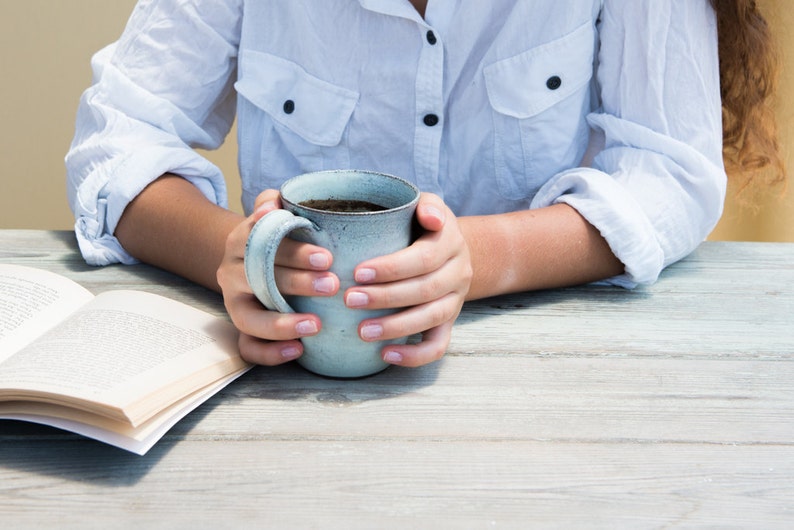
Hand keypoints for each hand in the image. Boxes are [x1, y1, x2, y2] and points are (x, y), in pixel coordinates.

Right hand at [216, 190, 338, 364]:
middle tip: (333, 285)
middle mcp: (231, 273)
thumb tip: (273, 205)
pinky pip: (247, 347)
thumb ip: (274, 202)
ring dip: (281, 324)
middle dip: (298, 283)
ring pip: (248, 318)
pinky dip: (271, 353)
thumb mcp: (273, 214)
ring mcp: (234, 303)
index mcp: (241, 241)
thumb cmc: (275, 239)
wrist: (248, 260)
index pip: (264, 244)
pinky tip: (299, 350)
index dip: (295, 252)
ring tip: (316, 325)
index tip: (328, 258)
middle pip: (259, 279)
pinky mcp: (241, 329)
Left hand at [344, 193, 472, 366]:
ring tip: (362, 331)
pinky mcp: (449, 323)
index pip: (423, 258)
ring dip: (396, 327)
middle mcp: (458, 272)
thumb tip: (430, 216)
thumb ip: (427, 205)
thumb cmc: (422, 225)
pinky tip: (385, 355)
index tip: (358, 272)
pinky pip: (439, 345)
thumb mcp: (427, 205)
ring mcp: (456, 300)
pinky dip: (414, 356)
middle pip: (425, 289)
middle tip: (349, 299)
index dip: (392, 268)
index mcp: (450, 242)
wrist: (451, 250)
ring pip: (432, 318)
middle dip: (385, 297)